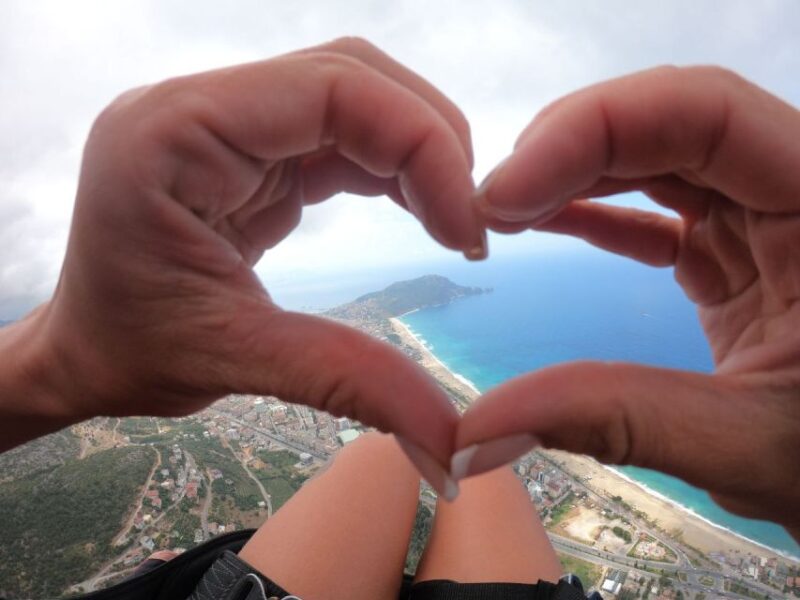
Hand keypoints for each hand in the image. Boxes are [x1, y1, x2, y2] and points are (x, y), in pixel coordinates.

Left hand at [0, 38, 483, 495]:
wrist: (87, 353)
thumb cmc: (129, 351)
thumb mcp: (233, 359)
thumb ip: (346, 381)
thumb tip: (449, 442)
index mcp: (174, 132)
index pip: (330, 86)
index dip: (420, 143)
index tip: (465, 229)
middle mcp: (200, 107)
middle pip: (350, 76)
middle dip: (429, 140)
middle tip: (470, 223)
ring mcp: (228, 123)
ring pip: (354, 96)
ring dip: (418, 150)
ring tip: (454, 221)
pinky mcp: (252, 150)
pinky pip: (341, 135)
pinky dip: (394, 168)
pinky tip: (423, 211)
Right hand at [456, 66, 799, 536]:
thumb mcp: (751, 446)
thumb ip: (619, 421)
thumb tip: (478, 427)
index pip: (708, 113)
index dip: (596, 128)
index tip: (508, 189)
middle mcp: (798, 194)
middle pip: (674, 122)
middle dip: (571, 148)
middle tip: (489, 203)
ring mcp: (766, 219)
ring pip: (661, 158)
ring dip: (576, 174)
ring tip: (504, 210)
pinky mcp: (736, 251)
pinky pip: (659, 210)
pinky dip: (597, 212)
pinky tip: (542, 224)